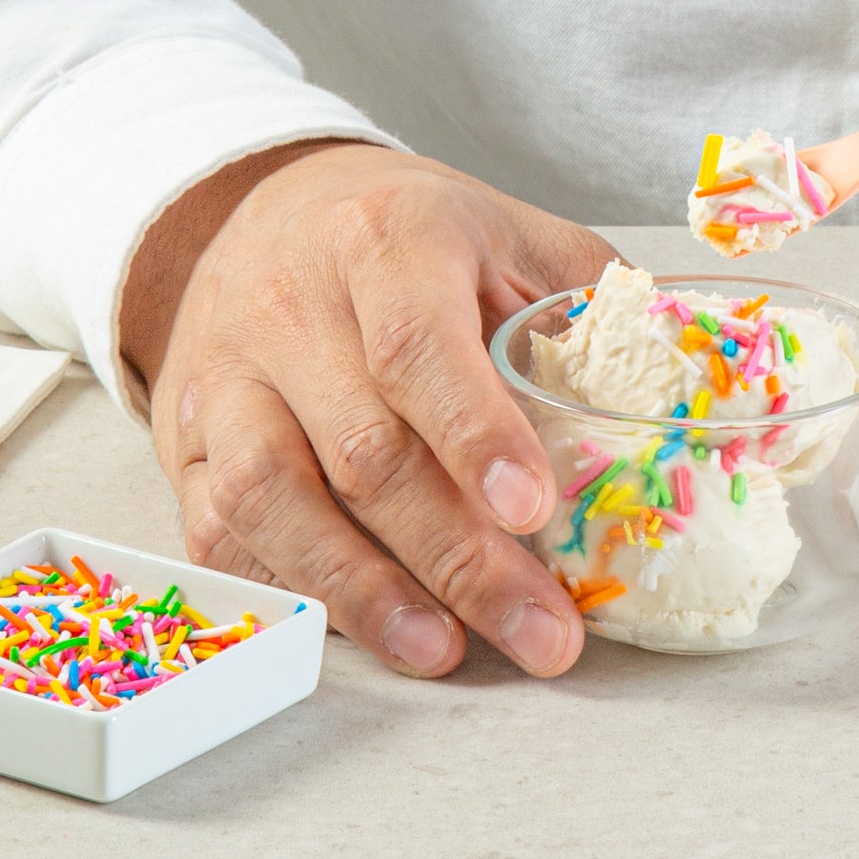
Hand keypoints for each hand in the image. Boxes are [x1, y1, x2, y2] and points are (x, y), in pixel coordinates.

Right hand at [123, 143, 617, 676]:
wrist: (270, 207)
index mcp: (385, 241)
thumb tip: (673, 393)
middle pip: (363, 450)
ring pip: (275, 502)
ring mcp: (227, 379)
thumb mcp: (510, 234)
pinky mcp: (186, 442)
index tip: (534, 512)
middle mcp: (290, 308)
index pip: (417, 347)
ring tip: (448, 652)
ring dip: (367, 593)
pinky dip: (297, 592)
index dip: (476, 436)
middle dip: (457, 556)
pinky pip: (222, 534)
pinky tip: (368, 631)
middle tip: (541, 630)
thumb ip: (589, 304)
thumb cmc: (412, 234)